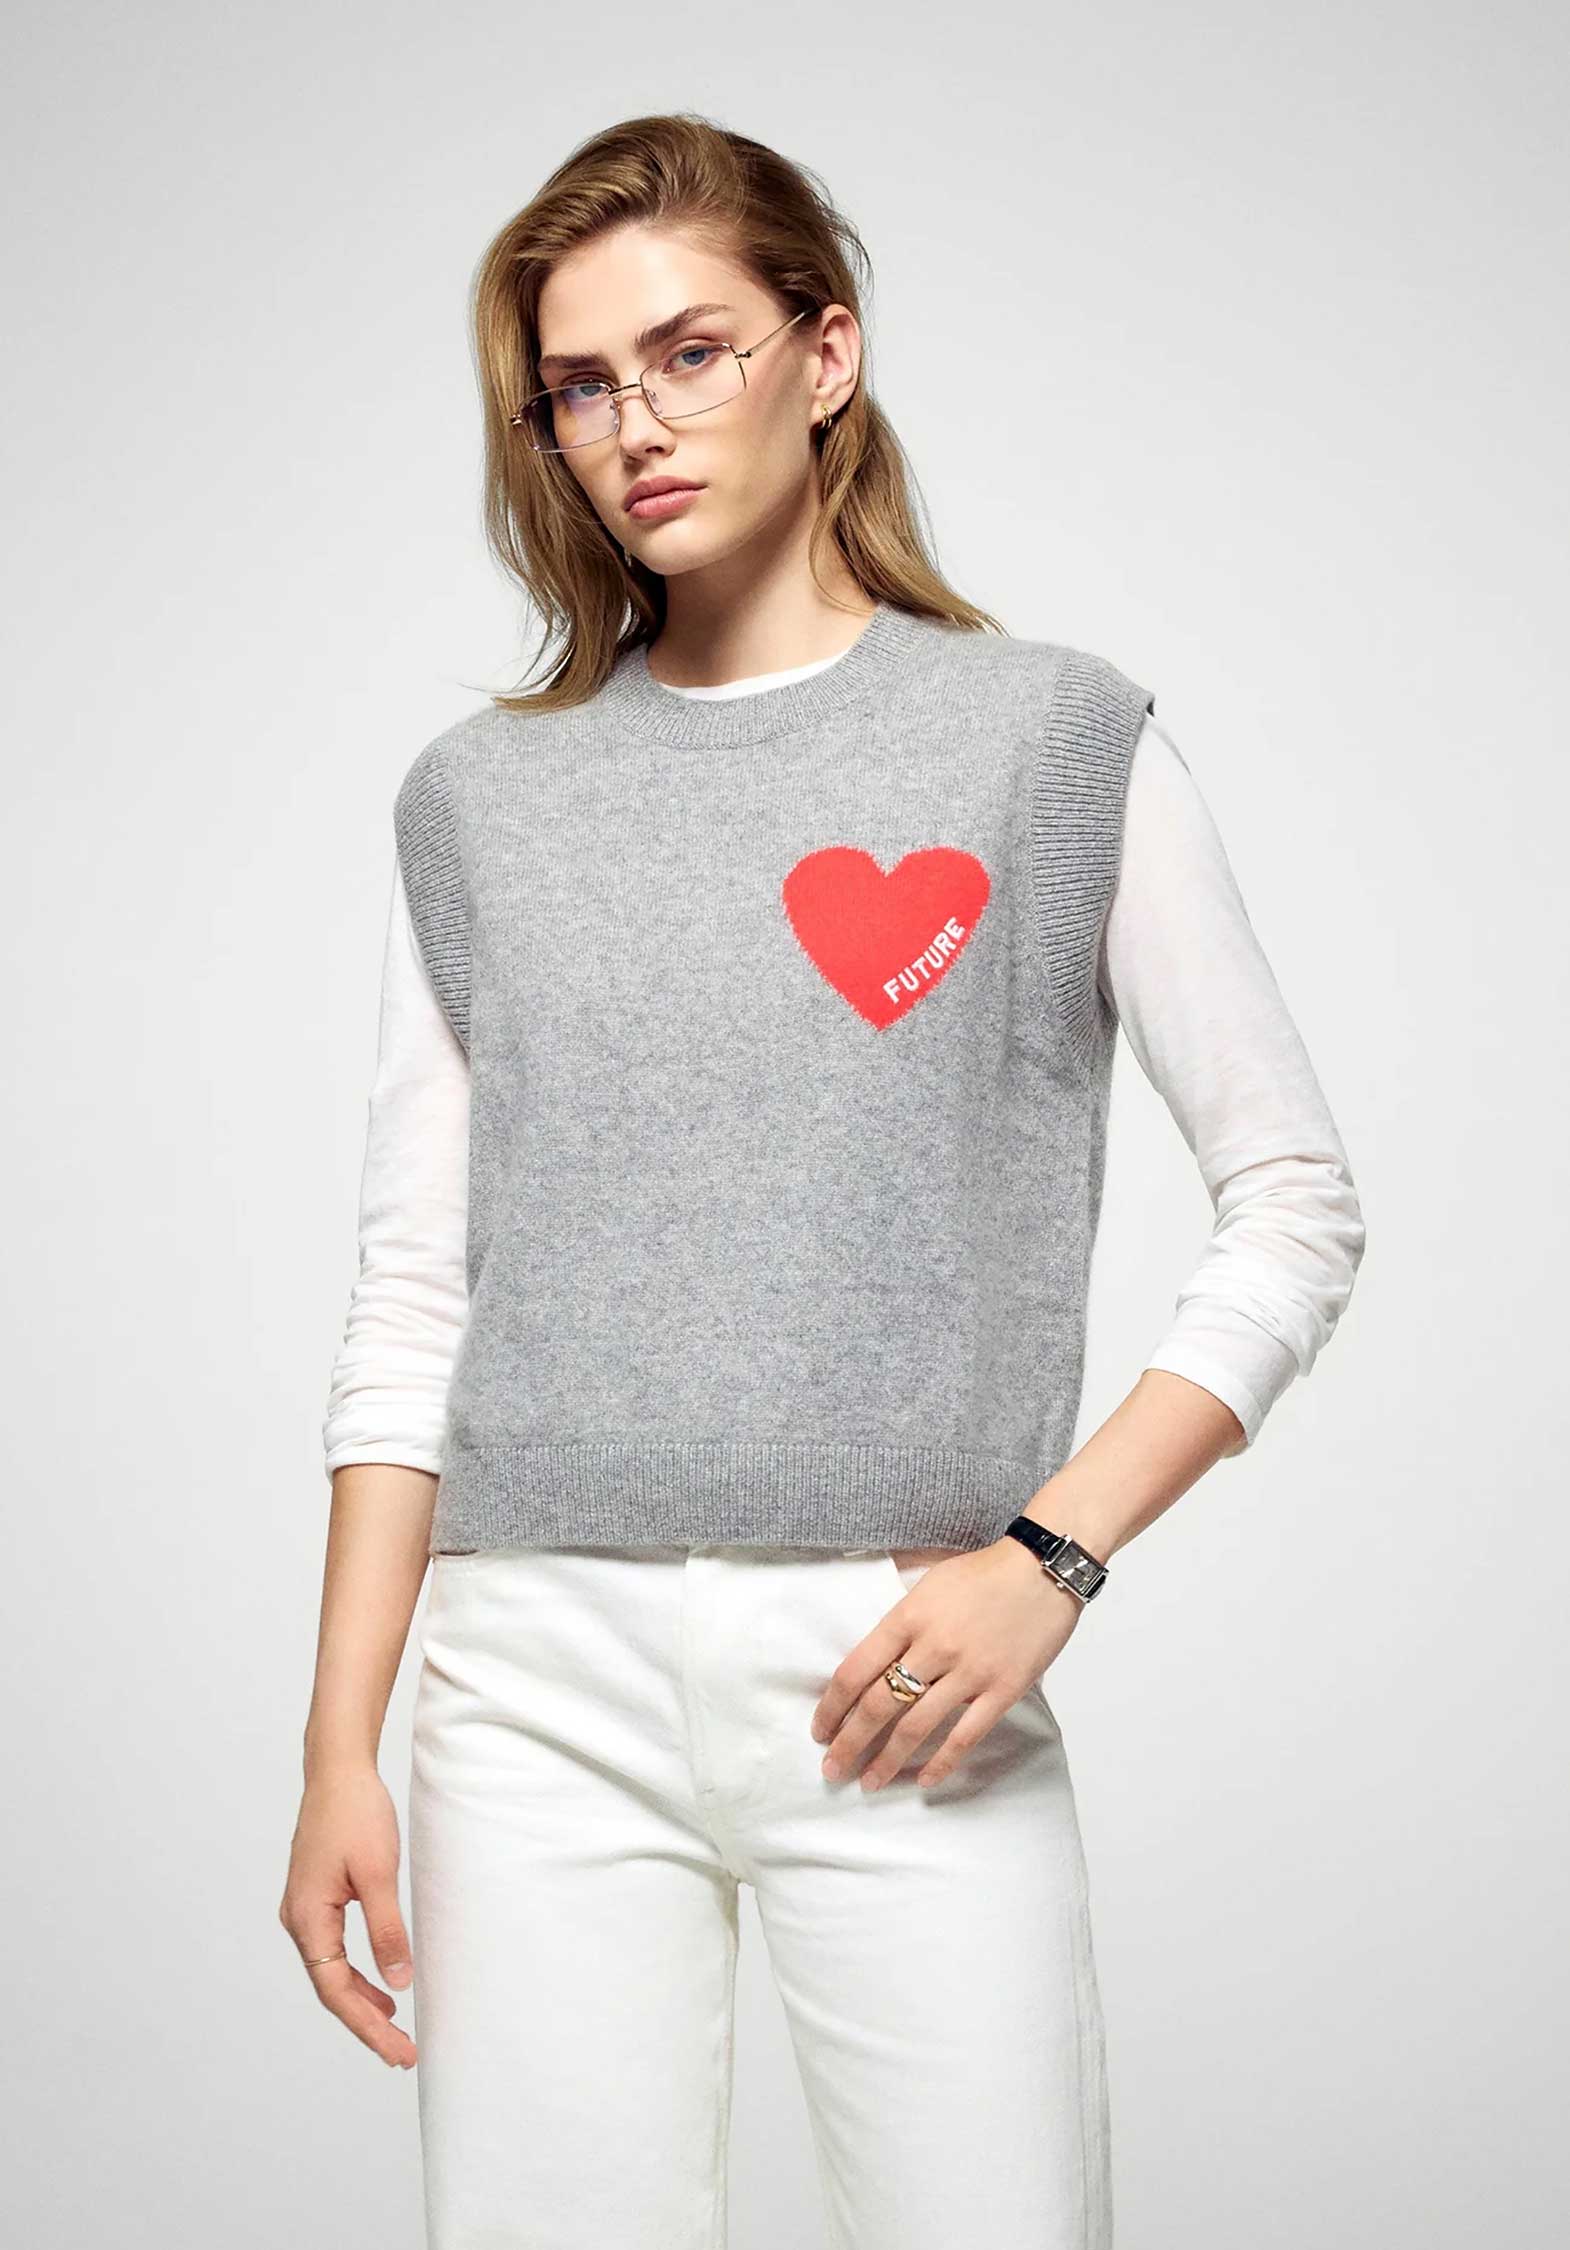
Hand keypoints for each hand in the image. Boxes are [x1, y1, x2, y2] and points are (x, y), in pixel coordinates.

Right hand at [279, 1764, 417, 2068]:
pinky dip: (356, 1973)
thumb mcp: (378, 1874)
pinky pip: (333, 1950)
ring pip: (331, 1971)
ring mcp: (304, 1910)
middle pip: (331, 1988)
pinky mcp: (315, 1898)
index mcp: (307, 1918)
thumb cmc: (356, 1813)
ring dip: (361, 2000)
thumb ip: (387, 1930)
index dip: (367, 2026)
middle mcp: (298, 1920)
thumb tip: (398, 1983)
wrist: (338, 1769)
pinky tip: (381, 1984)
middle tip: (402, 2053)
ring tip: (394, 2027)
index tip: (399, 2052)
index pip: (337, 1991)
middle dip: (366, 2023)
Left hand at [809, 1537, 1082, 1789]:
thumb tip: (873, 1663)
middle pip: (879, 1704)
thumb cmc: (982, 1574)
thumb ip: (900, 1623)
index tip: (820, 1730)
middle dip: (850, 1743)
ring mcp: (969, 1672)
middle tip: (833, 1769)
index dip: (832, 1707)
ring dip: (887, 1760)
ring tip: (869, 1783)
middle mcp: (933, 1647)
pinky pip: (966, 1736)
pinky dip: (942, 1763)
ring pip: (916, 1727)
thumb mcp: (927, 1585)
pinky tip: (924, 1779)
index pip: (855, 1671)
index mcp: (908, 1617)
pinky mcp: (1002, 1690)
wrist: (1042, 1570)